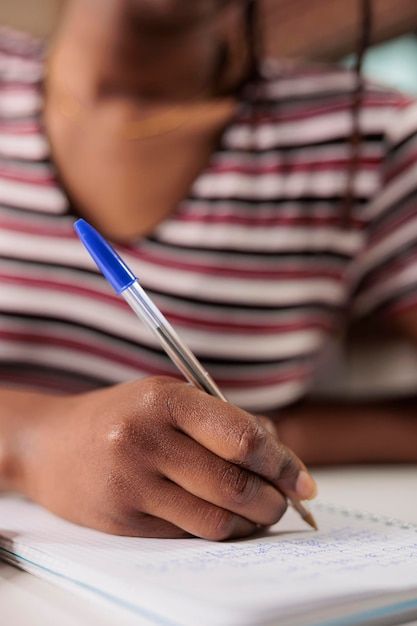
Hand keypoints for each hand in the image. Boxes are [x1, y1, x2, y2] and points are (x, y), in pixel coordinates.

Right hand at [22, 377, 316, 539]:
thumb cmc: (123, 415)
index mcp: (164, 400)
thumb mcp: (169, 398)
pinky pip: (187, 534)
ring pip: (215, 520)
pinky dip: (216, 530)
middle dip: (274, 501)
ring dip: (250, 523)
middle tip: (285, 502)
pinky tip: (222, 519)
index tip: (303, 481)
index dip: (283, 464)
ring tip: (259, 513)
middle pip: (234, 485)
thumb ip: (225, 421)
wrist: (51, 444)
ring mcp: (131, 483)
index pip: (242, 439)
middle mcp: (145, 440)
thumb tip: (281, 457)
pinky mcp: (122, 520)